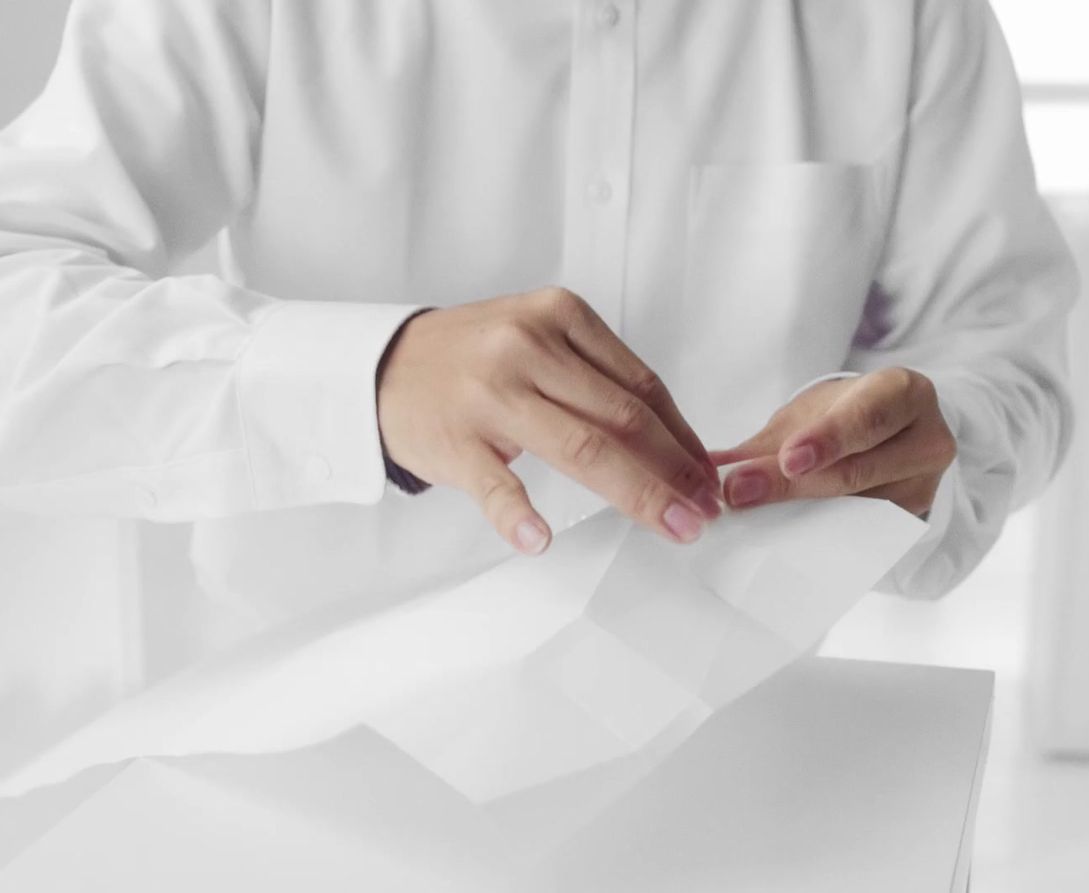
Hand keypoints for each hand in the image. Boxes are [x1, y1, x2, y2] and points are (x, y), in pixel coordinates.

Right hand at [377, 287, 720, 554]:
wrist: (382, 367)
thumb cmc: (471, 358)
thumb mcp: (538, 336)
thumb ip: (596, 375)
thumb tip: (671, 437)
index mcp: (559, 317)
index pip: (641, 385)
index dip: (683, 436)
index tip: (707, 473)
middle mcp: (527, 349)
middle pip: (622, 419)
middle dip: (675, 470)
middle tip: (704, 509)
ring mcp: (490, 396)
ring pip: (582, 449)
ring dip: (638, 494)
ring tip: (671, 525)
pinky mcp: (455, 441)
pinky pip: (496, 485)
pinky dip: (520, 515)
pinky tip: (542, 539)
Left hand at [712, 368, 955, 517]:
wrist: (889, 433)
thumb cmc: (844, 415)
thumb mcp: (809, 415)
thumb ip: (767, 442)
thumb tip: (709, 469)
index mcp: (904, 393)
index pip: (868, 417)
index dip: (828, 439)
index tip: (787, 459)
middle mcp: (928, 439)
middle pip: (857, 471)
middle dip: (793, 485)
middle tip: (740, 493)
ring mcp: (925, 486)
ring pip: (858, 510)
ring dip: (801, 517)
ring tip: (752, 515)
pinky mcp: (914, 521)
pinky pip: (863, 536)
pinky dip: (820, 536)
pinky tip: (784, 538)